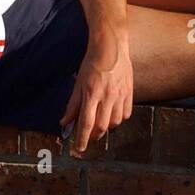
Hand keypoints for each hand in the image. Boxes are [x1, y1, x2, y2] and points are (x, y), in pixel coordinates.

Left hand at [60, 33, 132, 157]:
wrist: (111, 45)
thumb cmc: (92, 62)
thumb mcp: (78, 83)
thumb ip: (72, 104)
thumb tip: (64, 122)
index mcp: (91, 93)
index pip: (86, 123)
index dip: (82, 139)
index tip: (78, 149)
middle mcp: (107, 96)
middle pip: (102, 126)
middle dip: (94, 136)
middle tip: (88, 138)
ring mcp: (120, 94)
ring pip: (115, 122)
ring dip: (107, 128)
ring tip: (100, 125)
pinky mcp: (130, 91)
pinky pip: (127, 112)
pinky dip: (119, 118)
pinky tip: (113, 114)